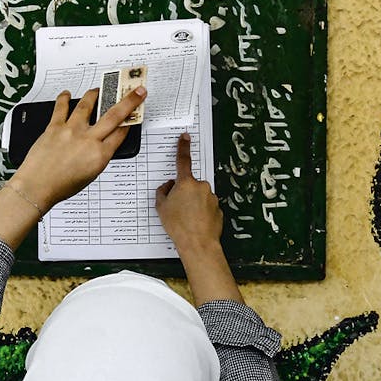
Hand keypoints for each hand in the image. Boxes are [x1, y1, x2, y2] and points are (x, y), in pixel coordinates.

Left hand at [11, 87, 145, 210]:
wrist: (37, 186)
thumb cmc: (61, 186)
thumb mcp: (90, 175)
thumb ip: (98, 156)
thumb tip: (102, 143)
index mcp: (100, 155)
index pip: (121, 132)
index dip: (131, 120)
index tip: (135, 112)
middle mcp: (87, 140)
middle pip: (114, 116)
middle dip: (129, 101)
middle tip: (136, 92)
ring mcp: (71, 131)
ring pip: (87, 105)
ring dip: (94, 94)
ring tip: (98, 90)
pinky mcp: (54, 127)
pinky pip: (61, 108)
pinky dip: (63, 98)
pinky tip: (66, 94)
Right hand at [156, 134, 241, 304]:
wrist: (198, 243)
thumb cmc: (179, 226)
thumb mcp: (161, 207)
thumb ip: (163, 192)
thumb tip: (168, 187)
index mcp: (186, 183)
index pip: (183, 160)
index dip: (183, 147)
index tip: (185, 137)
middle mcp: (201, 187)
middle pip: (189, 185)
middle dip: (184, 193)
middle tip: (177, 209)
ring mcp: (212, 197)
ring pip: (199, 197)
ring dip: (193, 204)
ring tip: (186, 220)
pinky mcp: (218, 208)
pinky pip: (207, 207)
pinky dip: (201, 213)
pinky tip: (195, 223)